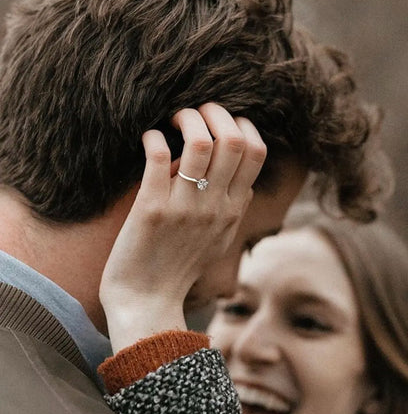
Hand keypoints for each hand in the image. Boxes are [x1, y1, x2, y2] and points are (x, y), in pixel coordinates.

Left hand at [100, 103, 266, 352]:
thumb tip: (235, 180)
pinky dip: (153, 137)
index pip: (256, 152)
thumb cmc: (178, 270)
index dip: (242, 124)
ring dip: (187, 119)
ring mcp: (185, 208)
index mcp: (233, 210)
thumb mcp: (218, 242)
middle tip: (195, 112)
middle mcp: (215, 207)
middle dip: (215, 112)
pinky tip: (148, 140)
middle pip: (233, 139)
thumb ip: (232, 211)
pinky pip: (158, 155)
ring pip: (200, 141)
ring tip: (173, 122)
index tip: (221, 123)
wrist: (147, 301)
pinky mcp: (152, 208)